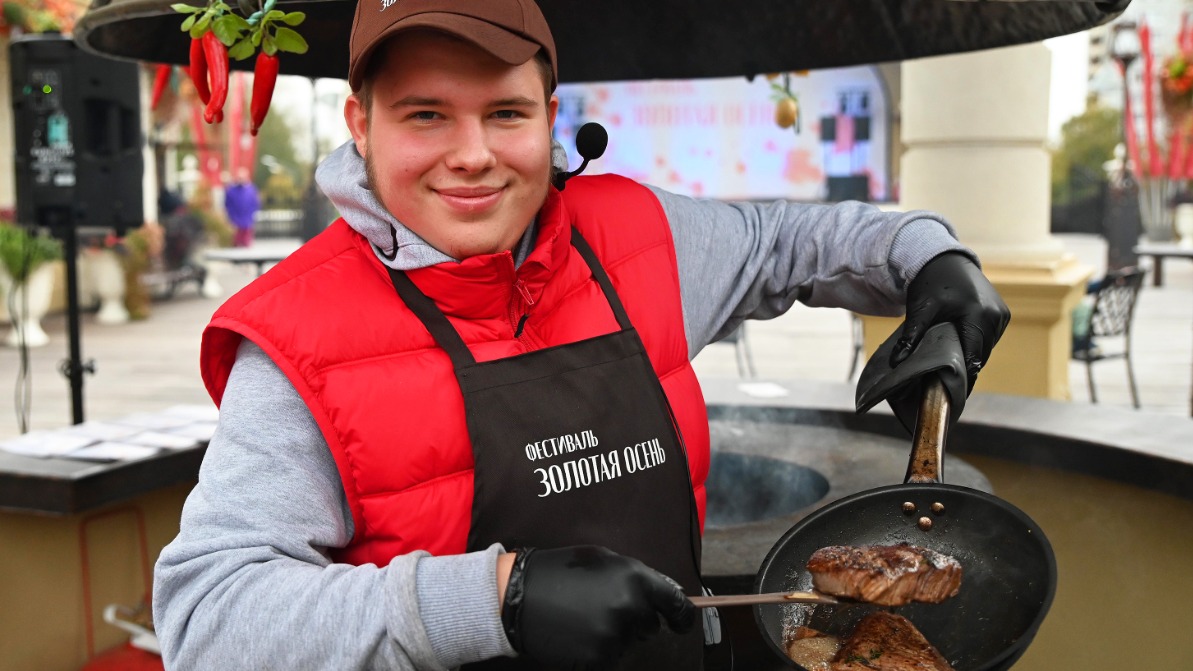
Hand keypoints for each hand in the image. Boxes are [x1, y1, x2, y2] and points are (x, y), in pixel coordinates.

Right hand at [501, 545, 694, 666]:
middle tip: (601, 606)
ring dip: (615, 635)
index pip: (677, 604)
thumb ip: (637, 575)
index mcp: (635, 578)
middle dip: (634, 618)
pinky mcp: (598, 659)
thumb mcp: (602, 559)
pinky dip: (599, 651)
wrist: (516, 596)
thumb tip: (667, 593)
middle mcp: (630, 608)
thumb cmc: (559, 571)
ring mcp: (614, 636)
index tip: (681, 623)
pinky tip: (578, 634)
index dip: (683, 616)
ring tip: (584, 618)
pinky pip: (611, 659)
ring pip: (629, 643)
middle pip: (650, 625)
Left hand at [891, 252, 1010, 387]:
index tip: (952, 396)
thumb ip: (911, 337)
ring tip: (954, 374)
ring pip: (986, 348)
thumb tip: (897, 364)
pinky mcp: (1002, 313)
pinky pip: (989, 338)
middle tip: (949, 388)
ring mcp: (1002, 314)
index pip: (973, 357)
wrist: (945, 259)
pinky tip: (961, 352)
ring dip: (972, 357)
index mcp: (977, 315)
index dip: (963, 377)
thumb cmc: (930, 283)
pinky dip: (977, 345)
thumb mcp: (920, 309)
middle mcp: (995, 316)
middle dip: (965, 369)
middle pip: (981, 355)